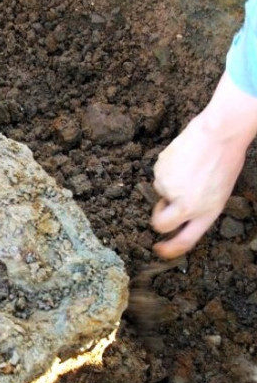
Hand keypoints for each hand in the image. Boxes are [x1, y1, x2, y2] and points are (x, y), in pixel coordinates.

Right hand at [151, 73, 256, 257]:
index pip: (183, 241)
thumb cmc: (225, 160)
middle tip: (167, 206)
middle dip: (160, 217)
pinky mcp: (159, 172)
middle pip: (160, 224)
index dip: (169, 249)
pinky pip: (158, 176)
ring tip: (188, 168)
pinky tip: (182, 159)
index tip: (160, 249)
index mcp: (204, 212)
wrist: (219, 133)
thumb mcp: (219, 192)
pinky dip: (167, 171)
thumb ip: (198, 208)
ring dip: (170, 186)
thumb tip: (177, 212)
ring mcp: (168, 188)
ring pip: (160, 193)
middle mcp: (184, 205)